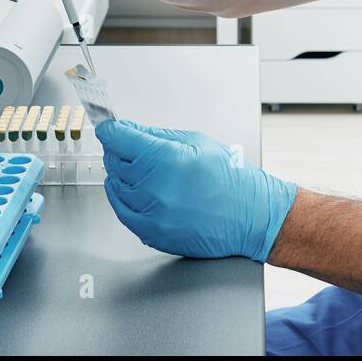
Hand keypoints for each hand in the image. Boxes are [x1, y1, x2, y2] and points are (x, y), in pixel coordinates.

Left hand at [97, 120, 296, 260]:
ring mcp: (152, 213)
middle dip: (118, 150)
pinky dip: (120, 198)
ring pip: (116, 187)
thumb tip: (131, 130)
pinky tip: (129, 189)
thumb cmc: (232, 179)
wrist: (252, 216)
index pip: (118, 139)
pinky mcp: (153, 233)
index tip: (109, 128)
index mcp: (166, 158)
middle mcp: (155, 187)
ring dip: (120, 174)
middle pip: (114, 161)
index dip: (111, 130)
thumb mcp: (197, 142)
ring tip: (136, 168)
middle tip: (127, 145)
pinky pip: (122, 212)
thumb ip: (158, 136)